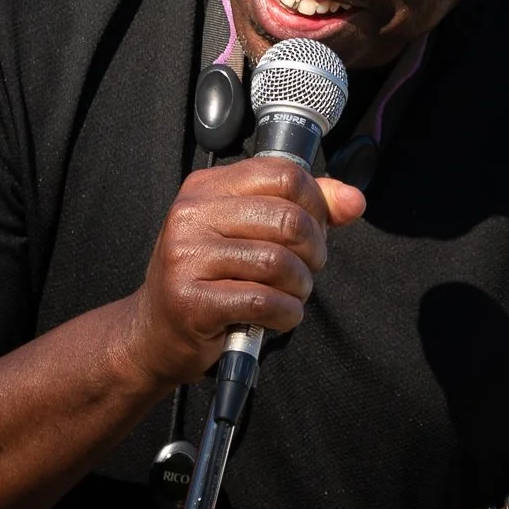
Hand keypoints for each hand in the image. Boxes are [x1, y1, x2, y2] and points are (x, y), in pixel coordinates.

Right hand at [122, 161, 364, 386]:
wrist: (154, 334)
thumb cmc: (210, 279)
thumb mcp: (250, 232)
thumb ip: (305, 209)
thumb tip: (354, 200)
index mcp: (207, 188)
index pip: (283, 174)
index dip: (316, 203)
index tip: (316, 229)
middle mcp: (191, 215)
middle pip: (287, 219)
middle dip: (314, 250)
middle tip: (308, 269)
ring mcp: (185, 257)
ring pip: (278, 262)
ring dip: (300, 286)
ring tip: (291, 294)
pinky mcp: (190, 301)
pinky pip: (263, 300)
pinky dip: (286, 313)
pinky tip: (279, 316)